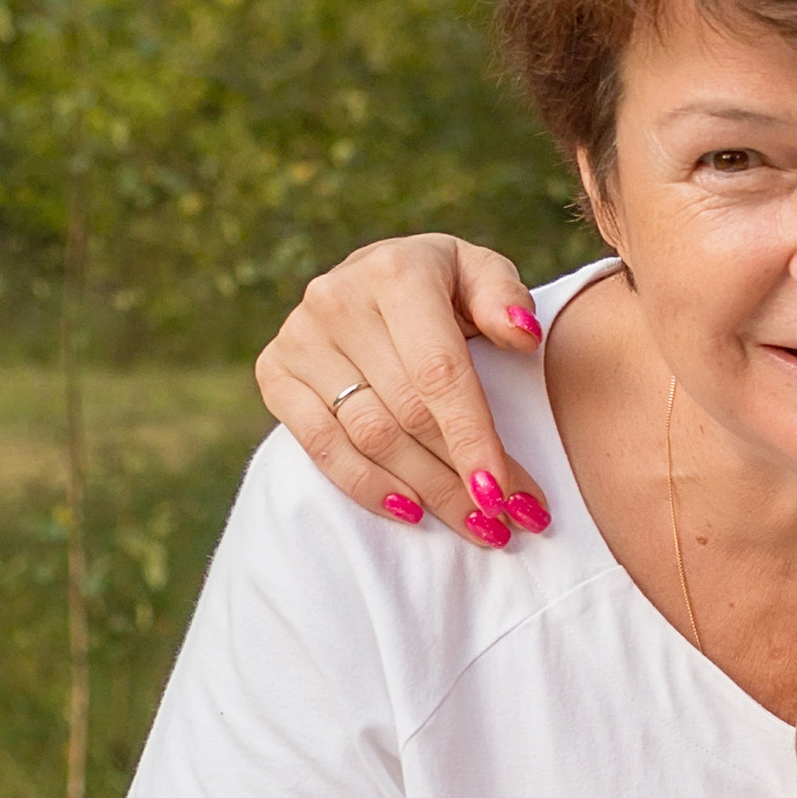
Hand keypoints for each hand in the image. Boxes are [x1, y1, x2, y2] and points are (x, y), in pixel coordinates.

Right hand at [256, 233, 552, 542]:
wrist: (374, 282)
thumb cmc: (445, 288)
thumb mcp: (482, 275)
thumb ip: (504, 299)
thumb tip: (522, 335)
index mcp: (396, 272)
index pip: (438, 372)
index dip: (471, 438)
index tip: (502, 494)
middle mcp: (338, 298)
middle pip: (407, 413)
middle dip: (458, 477)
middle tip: (502, 522)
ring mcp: (300, 336)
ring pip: (368, 436)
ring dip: (424, 491)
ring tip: (473, 525)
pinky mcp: (274, 370)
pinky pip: (319, 445)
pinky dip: (365, 485)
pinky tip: (409, 511)